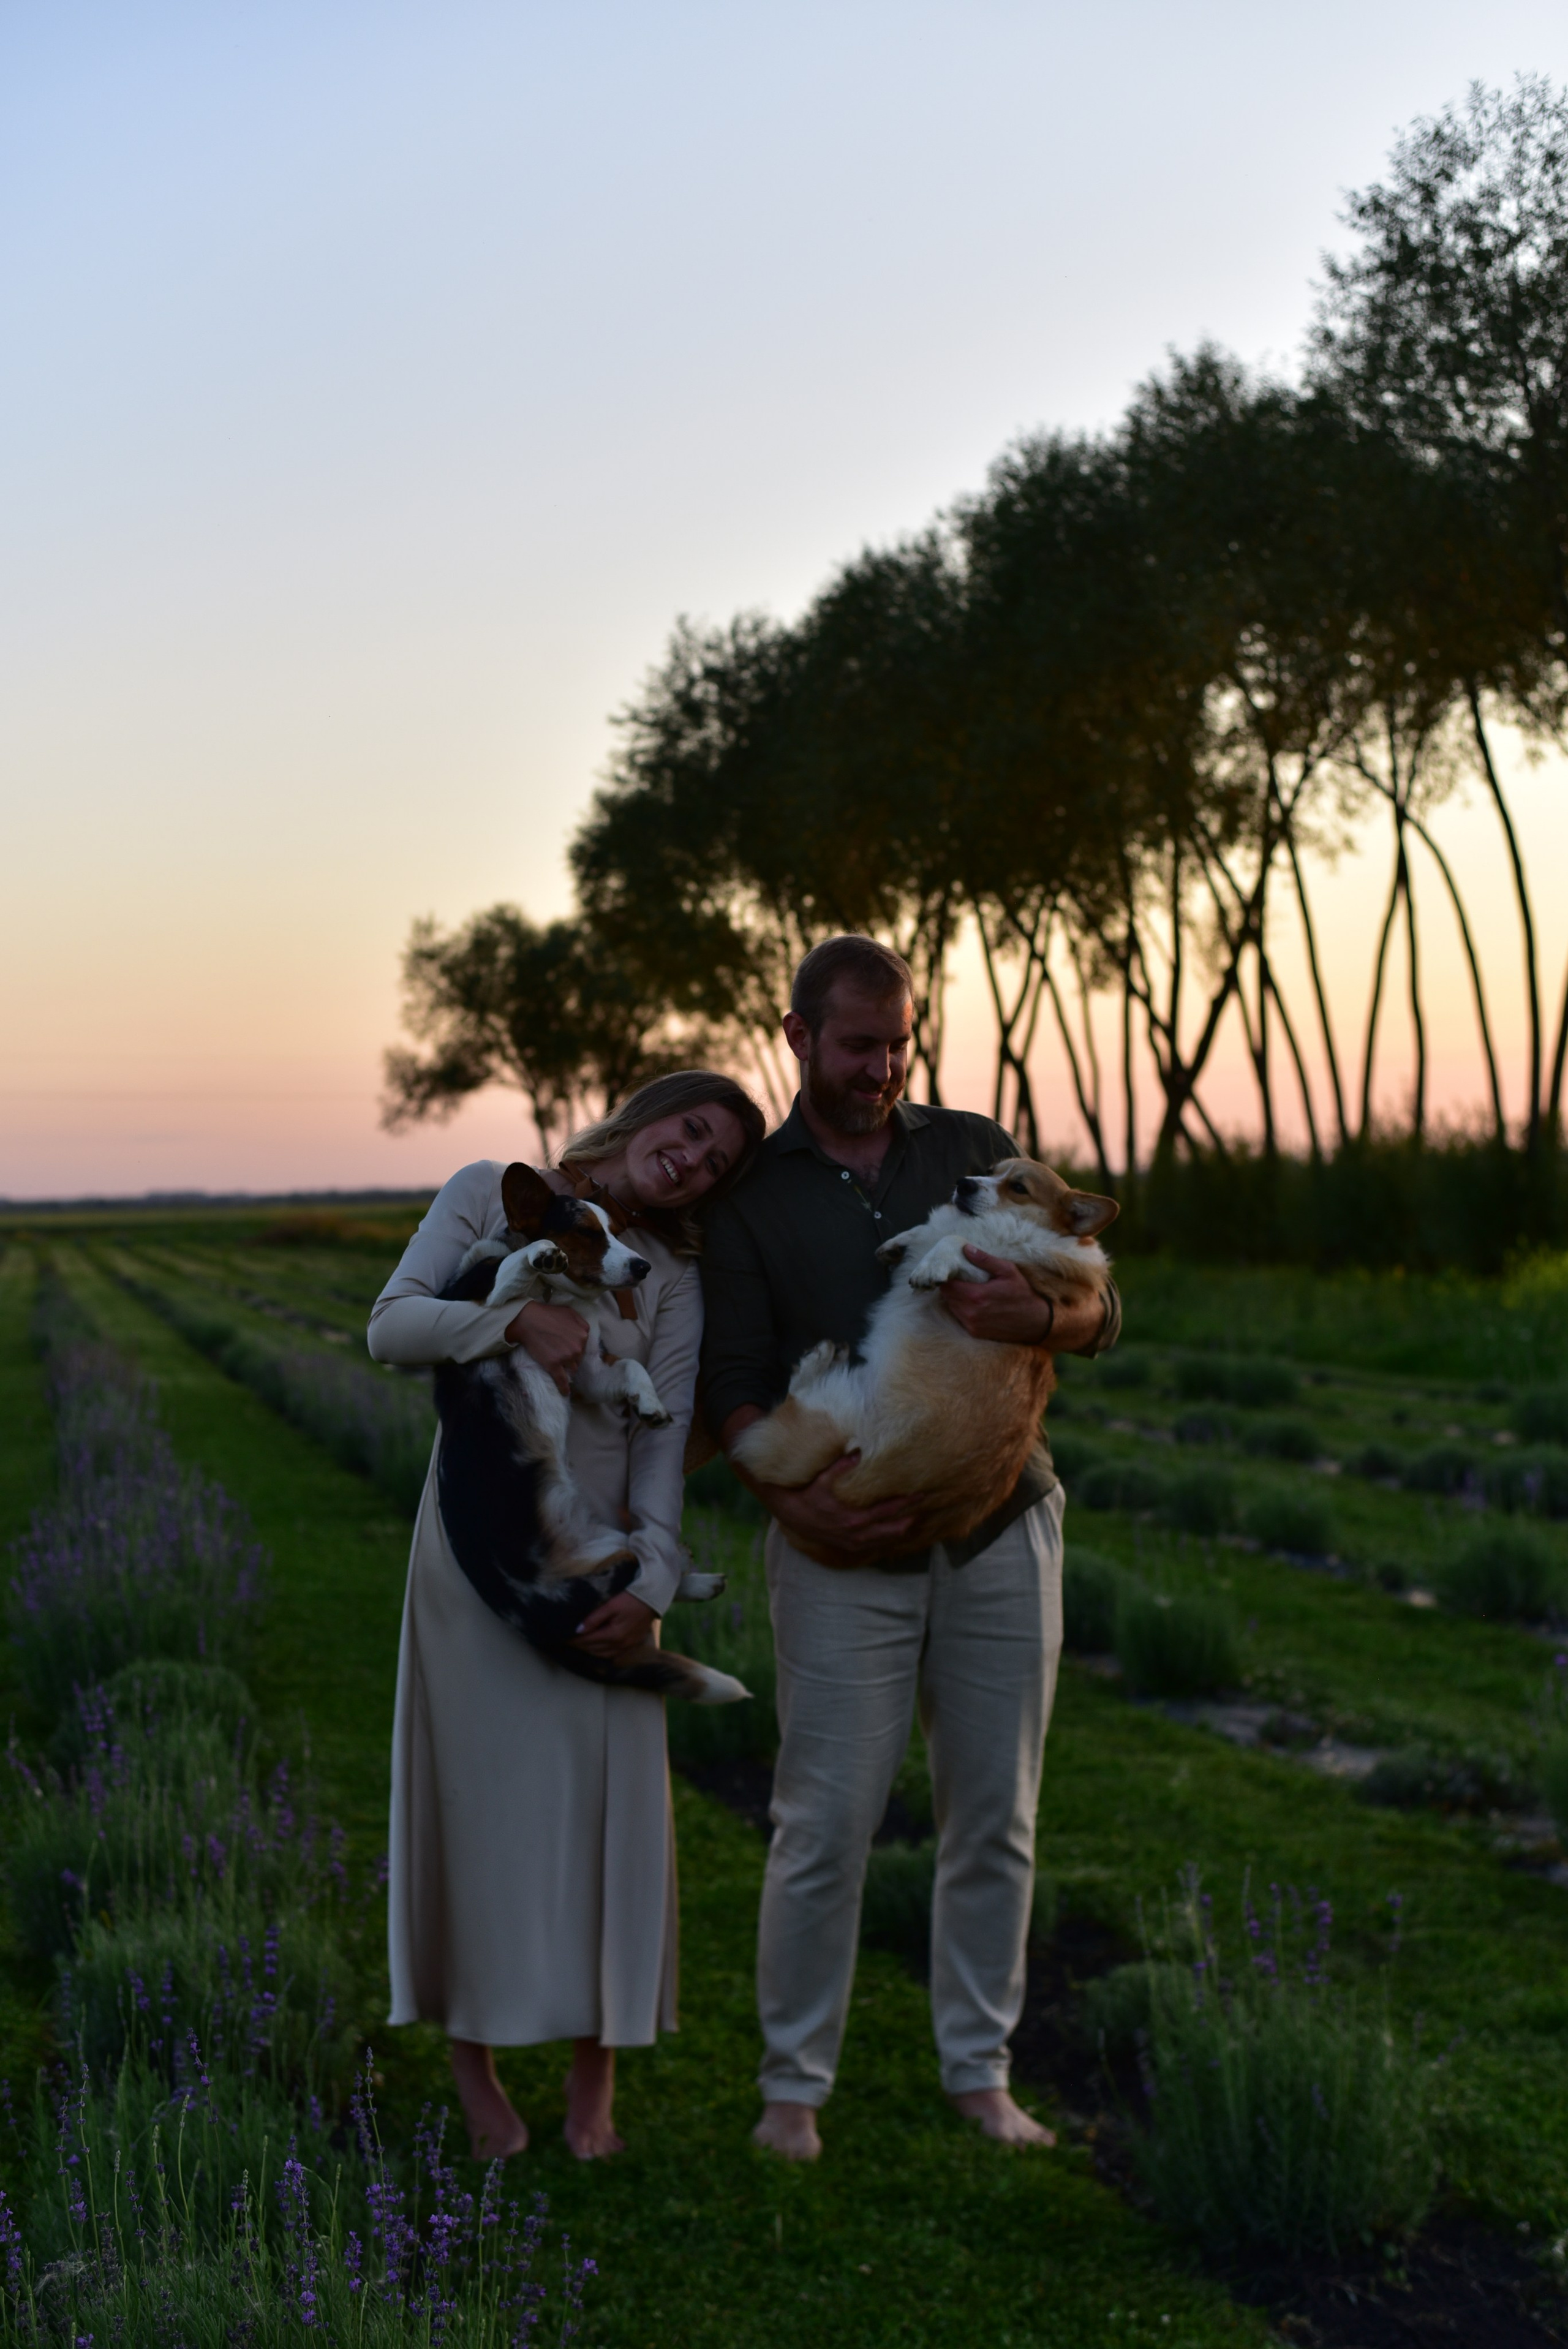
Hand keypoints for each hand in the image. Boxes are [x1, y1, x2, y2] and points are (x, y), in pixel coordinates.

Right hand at [507, 1300, 588, 1394]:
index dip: (575, 1347)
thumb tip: (585, 1334)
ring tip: (560, 1365)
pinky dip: (564, 1388)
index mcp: (583, 1334)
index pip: (583, 1346)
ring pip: (572, 1368)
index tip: (568, 1346)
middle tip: (561, 1353)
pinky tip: (565, 1393)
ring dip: (567, 1368)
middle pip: (578, 1358)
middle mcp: (577, 1348)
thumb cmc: (548, 1314)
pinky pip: (562, 1381)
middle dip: (572, 1357)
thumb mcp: (570, 1312)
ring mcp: (566, 1358)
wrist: (528, 1320)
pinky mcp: (553, 1366)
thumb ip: (581, 1323)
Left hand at [572, 1591, 655, 1658]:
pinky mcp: (633, 1644)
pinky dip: (602, 1652)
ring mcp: (628, 1646)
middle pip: (594, 1650)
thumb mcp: (611, 1604)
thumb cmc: (630, 1597)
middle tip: (567, 1642)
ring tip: (579, 1645)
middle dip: (579, 1646)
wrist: (653, 1597)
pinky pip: (614, 1654)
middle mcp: (621, 1644)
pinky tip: (596, 1648)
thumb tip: (578, 1630)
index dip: (574, 1640)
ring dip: (590, 1651)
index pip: (588, 1641)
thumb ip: (594, 1618)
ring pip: (603, 1654)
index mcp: (615, 1634)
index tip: (561, 1638)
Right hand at [761, 1453, 921, 1567]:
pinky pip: (874, 1545)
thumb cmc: (808, 1495)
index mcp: (855, 1518)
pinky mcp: (849, 1546)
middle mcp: (857, 1533)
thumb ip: (840, 1466)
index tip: (920, 1494)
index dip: (905, 1503)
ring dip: (901, 1531)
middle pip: (893, 1530)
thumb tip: (857, 1451)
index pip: (887, 1510)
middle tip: (924, 1508)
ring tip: (914, 1521)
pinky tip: (894, 1533)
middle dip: (910, 1519)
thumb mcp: (822, 1480)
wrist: (793, 1516)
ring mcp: (854, 1542)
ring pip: (885, 1540)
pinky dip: (887, 1539)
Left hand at [941, 1249, 1106, 1353]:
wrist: (1034, 1322)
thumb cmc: (1022, 1293)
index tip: (950, 1269)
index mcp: (975, 1295)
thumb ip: (985, 1260)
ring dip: (954, 1297)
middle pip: (947, 1296)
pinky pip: (959, 1317)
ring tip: (963, 1288)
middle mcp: (970, 1312)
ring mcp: (971, 1324)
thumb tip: (965, 1248)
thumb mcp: (1007, 1271)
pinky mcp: (974, 1332)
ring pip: (951, 1307)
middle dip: (948, 1286)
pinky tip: (970, 1302)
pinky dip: (961, 1309)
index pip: (947, 1285)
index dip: (945, 1276)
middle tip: (955, 1277)